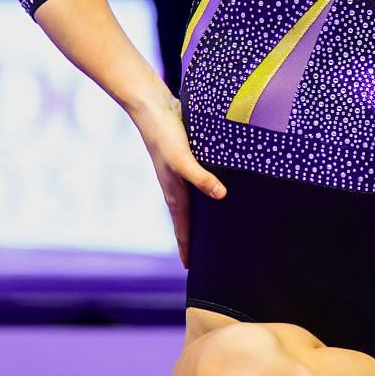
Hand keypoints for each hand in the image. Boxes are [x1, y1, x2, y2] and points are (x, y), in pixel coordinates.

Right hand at [129, 91, 226, 267]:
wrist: (152, 106)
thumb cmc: (165, 134)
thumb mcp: (183, 157)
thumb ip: (201, 176)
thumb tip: (221, 196)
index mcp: (175, 192)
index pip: (183, 228)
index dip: (188, 248)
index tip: (191, 269)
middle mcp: (178, 186)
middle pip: (189, 220)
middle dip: (196, 239)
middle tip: (208, 258)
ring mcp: (183, 173)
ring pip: (195, 202)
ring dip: (203, 217)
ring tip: (216, 231)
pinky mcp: (190, 159)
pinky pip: (200, 182)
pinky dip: (209, 192)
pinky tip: (221, 191)